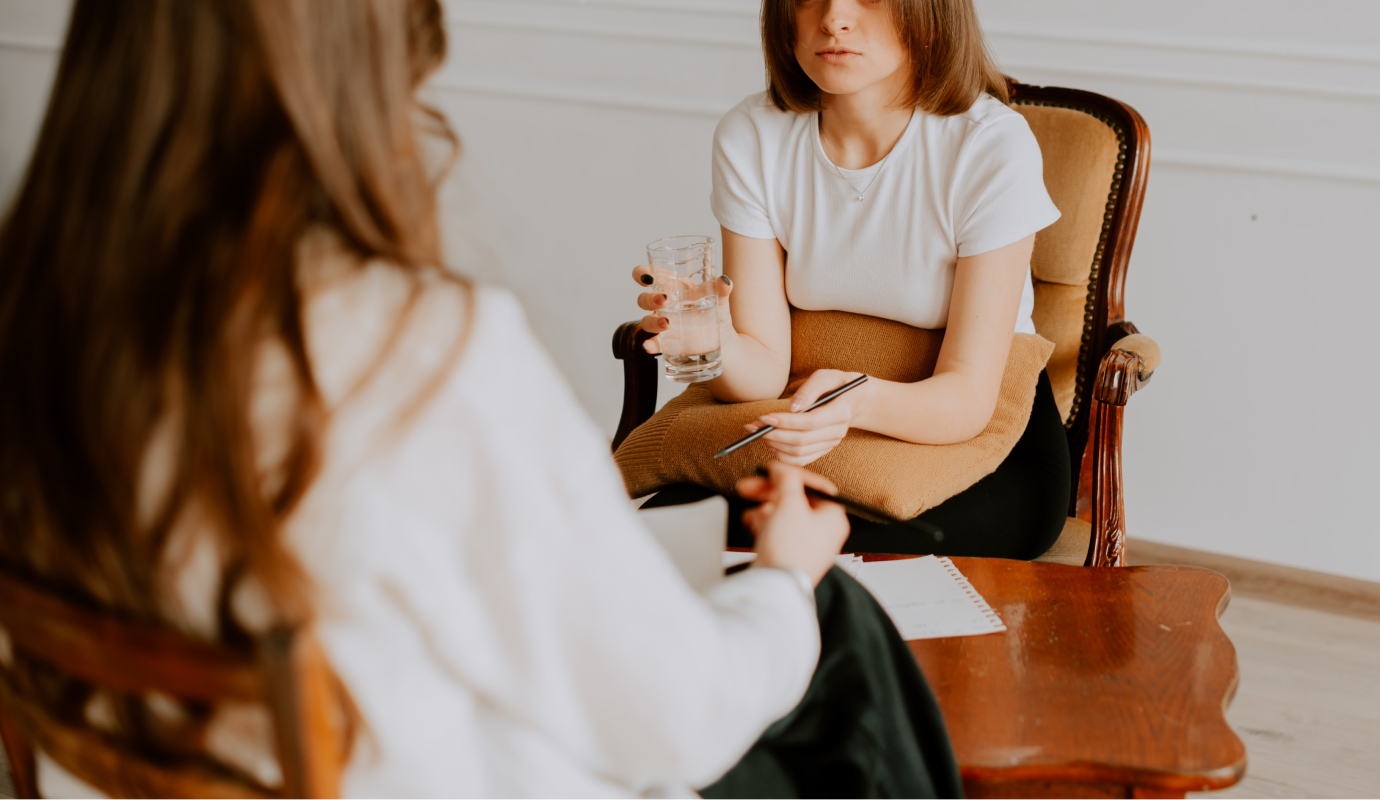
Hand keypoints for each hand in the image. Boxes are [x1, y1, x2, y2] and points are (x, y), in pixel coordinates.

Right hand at [631, 265, 733, 354]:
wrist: (723, 338)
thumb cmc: (716, 312)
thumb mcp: (720, 299)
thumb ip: (722, 289)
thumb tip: (725, 280)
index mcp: (673, 287)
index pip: (649, 275)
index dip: (641, 273)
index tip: (647, 277)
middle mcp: (664, 305)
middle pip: (644, 299)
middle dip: (649, 299)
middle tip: (664, 300)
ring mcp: (663, 323)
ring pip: (646, 321)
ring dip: (652, 321)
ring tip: (667, 323)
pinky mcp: (666, 342)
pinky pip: (653, 343)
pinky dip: (649, 345)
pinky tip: (649, 346)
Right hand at [736, 462, 849, 585]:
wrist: (776, 584)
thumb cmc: (790, 549)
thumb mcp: (789, 504)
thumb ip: (787, 480)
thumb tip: (783, 468)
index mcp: (833, 516)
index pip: (814, 486)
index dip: (790, 474)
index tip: (771, 470)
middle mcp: (824, 530)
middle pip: (796, 500)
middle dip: (770, 492)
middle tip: (750, 485)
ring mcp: (808, 544)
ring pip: (785, 515)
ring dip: (765, 508)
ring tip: (751, 510)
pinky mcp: (792, 554)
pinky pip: (779, 531)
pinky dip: (766, 524)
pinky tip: (754, 523)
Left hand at [746, 369, 866, 465]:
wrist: (856, 401)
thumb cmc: (837, 385)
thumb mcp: (827, 377)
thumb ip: (810, 389)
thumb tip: (793, 407)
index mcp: (841, 412)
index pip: (810, 422)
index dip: (785, 422)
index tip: (764, 417)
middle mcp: (837, 433)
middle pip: (801, 441)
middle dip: (774, 434)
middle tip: (754, 426)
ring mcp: (830, 445)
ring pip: (798, 453)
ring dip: (774, 445)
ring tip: (759, 432)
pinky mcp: (823, 451)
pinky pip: (800, 460)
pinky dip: (782, 455)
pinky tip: (770, 443)